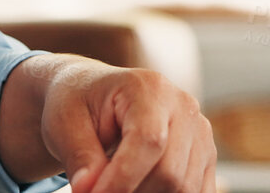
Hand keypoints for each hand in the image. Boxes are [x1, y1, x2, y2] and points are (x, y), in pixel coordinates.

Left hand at [42, 64, 217, 192]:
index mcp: (150, 88)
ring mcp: (199, 132)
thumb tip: (87, 190)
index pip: (149, 141)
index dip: (122, 179)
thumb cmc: (79, 104)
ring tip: (114, 187)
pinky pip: (196, 192)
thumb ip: (80, 157)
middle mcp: (184, 107)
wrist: (94, 96)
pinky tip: (137, 190)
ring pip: (184, 188)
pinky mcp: (204, 156)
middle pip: (170, 171)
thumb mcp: (65, 123)